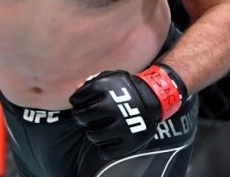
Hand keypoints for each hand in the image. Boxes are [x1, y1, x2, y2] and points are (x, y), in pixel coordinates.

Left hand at [69, 65, 184, 159]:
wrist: (153, 98)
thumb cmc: (125, 89)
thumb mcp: (109, 78)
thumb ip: (92, 82)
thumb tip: (77, 91)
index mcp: (106, 88)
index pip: (78, 98)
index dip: (76, 100)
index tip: (78, 102)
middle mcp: (113, 107)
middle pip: (82, 117)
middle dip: (80, 117)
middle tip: (84, 116)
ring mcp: (123, 126)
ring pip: (92, 135)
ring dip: (91, 132)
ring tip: (96, 127)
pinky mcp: (131, 142)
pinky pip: (107, 151)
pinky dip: (103, 147)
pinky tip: (106, 138)